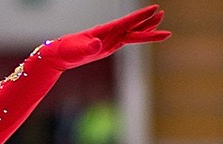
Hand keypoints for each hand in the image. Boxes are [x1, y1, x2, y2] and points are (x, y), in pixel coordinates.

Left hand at [39, 5, 168, 70]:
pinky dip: (138, 37)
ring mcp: (110, 40)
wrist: (60, 55)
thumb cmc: (67, 51)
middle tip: (162, 14)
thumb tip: (97, 44)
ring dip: (146, 28)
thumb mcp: (77, 50)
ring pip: (132, 32)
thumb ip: (88, 47)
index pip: (127, 22)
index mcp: (105, 31)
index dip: (141, 16)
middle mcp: (110, 33)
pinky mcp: (109, 47)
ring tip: (160, 22)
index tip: (155, 9)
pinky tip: (145, 36)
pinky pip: (127, 40)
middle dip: (148, 21)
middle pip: (133, 26)